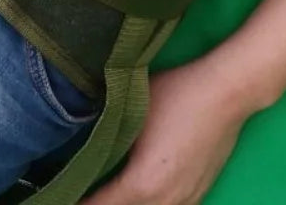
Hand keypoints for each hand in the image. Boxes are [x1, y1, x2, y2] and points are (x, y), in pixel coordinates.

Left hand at [81, 54, 257, 204]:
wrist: (228, 91)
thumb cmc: (178, 93)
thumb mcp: (133, 108)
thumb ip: (107, 131)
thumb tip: (80, 140)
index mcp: (141, 184)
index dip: (74, 202)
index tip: (58, 196)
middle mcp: (164, 202)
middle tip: (81, 193)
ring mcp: (186, 201)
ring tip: (108, 192)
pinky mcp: (199, 194)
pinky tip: (140, 194)